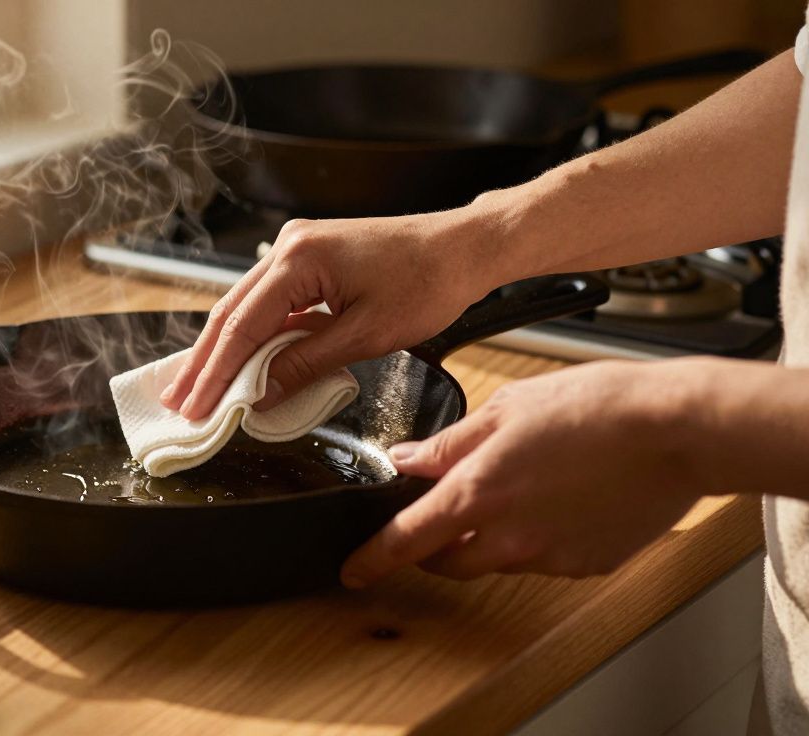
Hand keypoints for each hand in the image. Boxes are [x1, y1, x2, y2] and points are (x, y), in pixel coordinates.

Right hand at [160, 212, 500, 418]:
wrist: (464, 246)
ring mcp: (296, 249)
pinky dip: (251, 336)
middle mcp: (288, 247)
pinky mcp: (309, 259)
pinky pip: (269, 302)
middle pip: (231, 313)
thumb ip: (306, 363)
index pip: (242, 326)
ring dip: (222, 350)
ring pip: (245, 308)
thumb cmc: (428, 282)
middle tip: (177, 403)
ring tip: (194, 388)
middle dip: (203, 363)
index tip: (196, 408)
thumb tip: (261, 394)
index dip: (216, 373)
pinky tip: (236, 363)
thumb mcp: (366, 335)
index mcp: (299, 260)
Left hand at [340, 360, 710, 586]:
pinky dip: (539, 536)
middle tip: (440, 516)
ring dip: (490, 536)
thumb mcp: (507, 406)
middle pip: (449, 561)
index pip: (406, 540)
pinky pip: (544, 558)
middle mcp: (508, 535)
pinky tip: (561, 499)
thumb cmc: (597, 406)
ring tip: (522, 487)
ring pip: (498, 559)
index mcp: (477, 492)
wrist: (676, 430)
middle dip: (435, 546)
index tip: (354, 570)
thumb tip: (408, 458)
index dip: (373, 559)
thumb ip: (451, 442)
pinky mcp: (586, 564)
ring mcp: (549, 555)